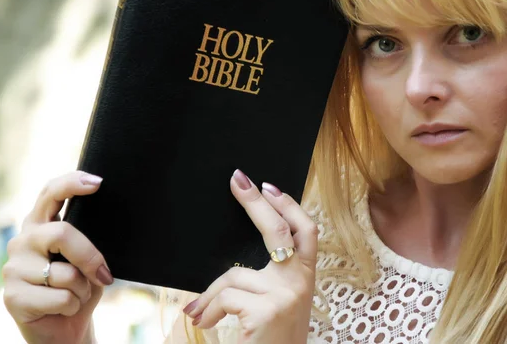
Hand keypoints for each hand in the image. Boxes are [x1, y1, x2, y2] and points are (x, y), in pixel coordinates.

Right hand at [2, 171, 113, 343]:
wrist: (66, 328)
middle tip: (105, 275)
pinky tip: (62, 309)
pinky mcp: (13, 297)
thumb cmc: (80, 287)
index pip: (50, 193)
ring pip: (66, 273)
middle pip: (62, 234)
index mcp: (41, 225)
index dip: (71, 184)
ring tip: (75, 295)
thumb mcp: (89, 259)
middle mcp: (23, 241)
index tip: (97, 183)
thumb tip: (106, 224)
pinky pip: (61, 298)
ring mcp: (14, 268)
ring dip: (83, 289)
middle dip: (90, 256)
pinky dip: (73, 306)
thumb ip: (88, 239)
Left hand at [182, 169, 317, 343]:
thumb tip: (237, 261)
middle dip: (256, 203)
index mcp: (304, 277)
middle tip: (237, 180)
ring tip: (200, 313)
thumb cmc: (271, 337)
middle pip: (279, 230)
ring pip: (233, 276)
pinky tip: (204, 322)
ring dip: (210, 296)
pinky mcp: (268, 310)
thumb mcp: (276, 303)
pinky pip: (224, 296)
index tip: (268, 186)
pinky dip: (207, 309)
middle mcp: (302, 282)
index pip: (306, 231)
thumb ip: (266, 277)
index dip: (290, 206)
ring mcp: (287, 295)